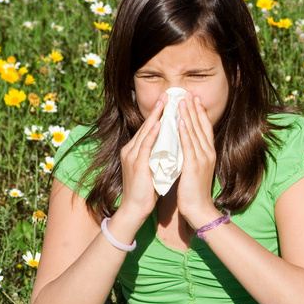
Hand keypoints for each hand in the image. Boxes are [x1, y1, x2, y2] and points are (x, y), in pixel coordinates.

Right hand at [118, 94, 167, 219]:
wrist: (135, 209)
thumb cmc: (147, 190)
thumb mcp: (153, 167)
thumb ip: (159, 154)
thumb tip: (172, 145)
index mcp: (135, 150)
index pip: (149, 128)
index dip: (159, 114)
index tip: (170, 101)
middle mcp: (131, 149)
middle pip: (147, 125)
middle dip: (158, 109)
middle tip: (169, 94)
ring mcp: (132, 156)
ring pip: (146, 131)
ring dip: (156, 116)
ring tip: (166, 102)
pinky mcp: (136, 164)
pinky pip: (145, 145)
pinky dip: (152, 134)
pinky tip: (160, 124)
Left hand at [176, 93, 220, 227]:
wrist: (198, 209)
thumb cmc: (194, 192)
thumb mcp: (196, 169)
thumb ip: (192, 155)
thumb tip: (185, 145)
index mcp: (209, 153)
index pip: (205, 128)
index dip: (200, 113)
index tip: (195, 99)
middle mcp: (208, 153)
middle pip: (202, 126)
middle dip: (194, 108)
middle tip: (188, 93)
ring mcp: (202, 158)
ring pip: (195, 132)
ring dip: (189, 115)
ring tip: (183, 101)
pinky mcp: (194, 165)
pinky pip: (189, 145)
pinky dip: (185, 132)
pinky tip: (181, 121)